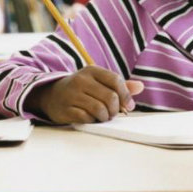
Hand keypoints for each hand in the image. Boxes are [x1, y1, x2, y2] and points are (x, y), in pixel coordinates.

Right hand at [27, 66, 143, 123]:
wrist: (51, 95)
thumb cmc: (81, 89)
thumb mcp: (98, 82)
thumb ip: (119, 85)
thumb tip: (140, 87)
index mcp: (91, 71)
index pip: (115, 80)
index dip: (126, 95)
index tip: (128, 105)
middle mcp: (81, 80)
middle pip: (110, 98)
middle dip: (115, 109)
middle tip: (112, 113)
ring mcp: (72, 94)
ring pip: (100, 110)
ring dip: (105, 117)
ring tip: (102, 116)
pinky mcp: (66, 109)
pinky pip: (87, 118)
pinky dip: (92, 121)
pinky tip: (89, 117)